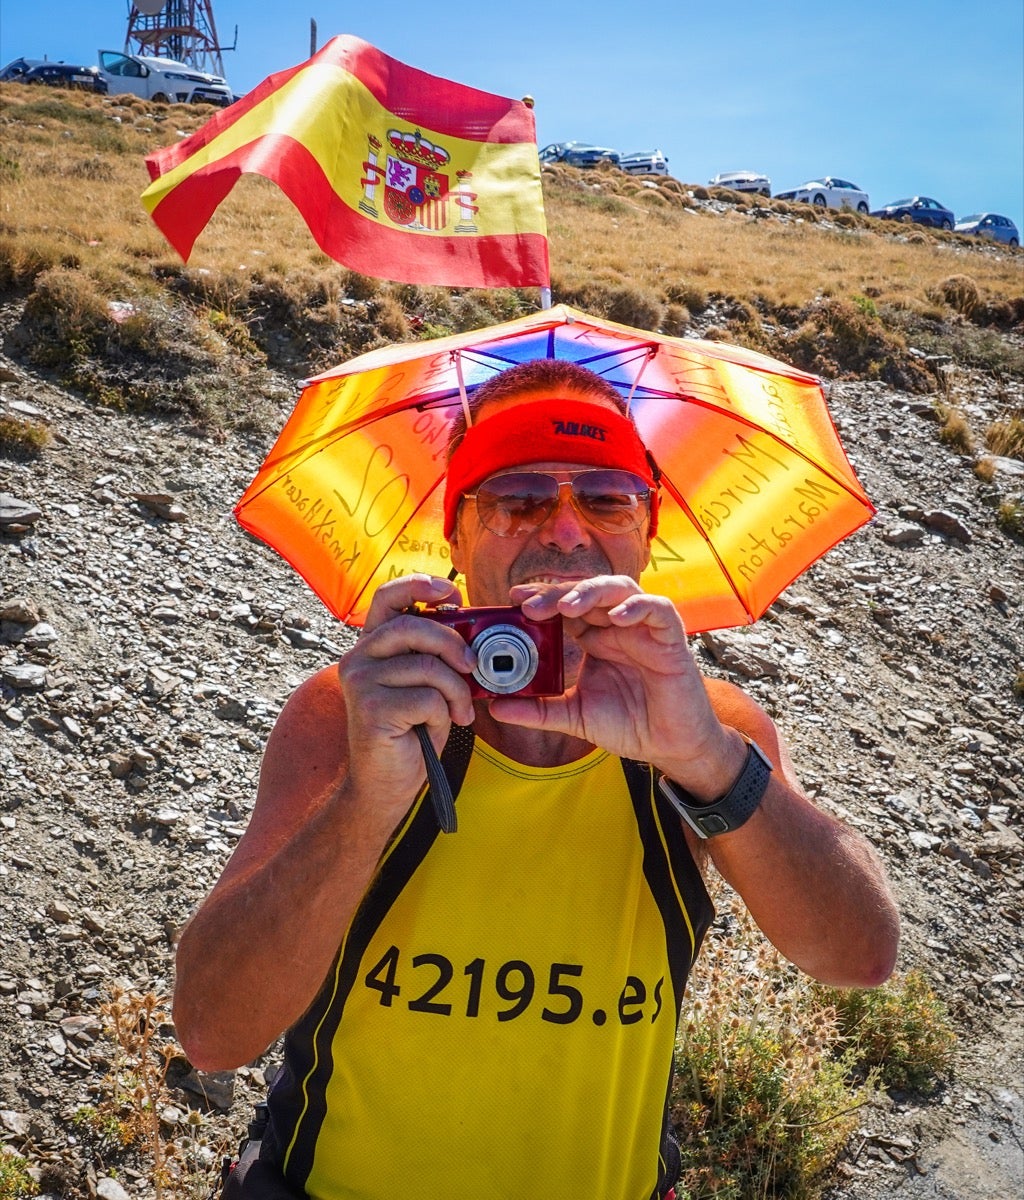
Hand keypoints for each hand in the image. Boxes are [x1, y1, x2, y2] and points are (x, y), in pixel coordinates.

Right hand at [337, 575, 475, 818]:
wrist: (386, 785)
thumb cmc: (412, 733)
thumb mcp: (428, 685)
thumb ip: (438, 656)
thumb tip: (475, 635)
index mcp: (373, 646)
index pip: (388, 597)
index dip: (420, 584)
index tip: (453, 593)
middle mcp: (359, 658)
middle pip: (415, 627)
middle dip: (455, 645)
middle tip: (474, 667)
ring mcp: (360, 682)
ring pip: (429, 667)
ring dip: (456, 692)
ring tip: (459, 713)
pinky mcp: (371, 708)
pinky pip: (428, 699)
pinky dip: (443, 715)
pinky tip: (432, 730)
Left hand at [493, 576, 744, 796]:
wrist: (669, 747)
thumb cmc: (629, 725)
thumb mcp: (574, 716)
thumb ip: (537, 710)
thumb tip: (494, 708)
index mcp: (594, 637)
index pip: (565, 606)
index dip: (541, 598)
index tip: (513, 600)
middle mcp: (617, 626)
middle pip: (586, 592)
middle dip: (557, 593)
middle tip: (529, 605)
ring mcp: (644, 628)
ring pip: (619, 589)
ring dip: (591, 592)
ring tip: (567, 606)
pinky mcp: (671, 637)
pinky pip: (657, 609)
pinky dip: (637, 607)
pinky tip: (616, 617)